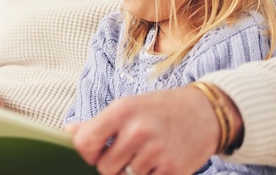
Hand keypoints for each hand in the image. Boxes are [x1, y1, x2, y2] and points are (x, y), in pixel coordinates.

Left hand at [66, 85, 241, 174]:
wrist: (205, 112)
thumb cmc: (160, 108)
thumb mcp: (128, 106)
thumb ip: (98, 123)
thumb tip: (70, 133)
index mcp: (121, 111)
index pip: (85, 143)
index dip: (87, 152)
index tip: (96, 151)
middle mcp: (137, 130)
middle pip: (104, 168)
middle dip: (112, 165)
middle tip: (126, 153)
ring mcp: (156, 151)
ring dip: (133, 171)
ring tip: (147, 153)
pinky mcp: (174, 170)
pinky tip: (160, 161)